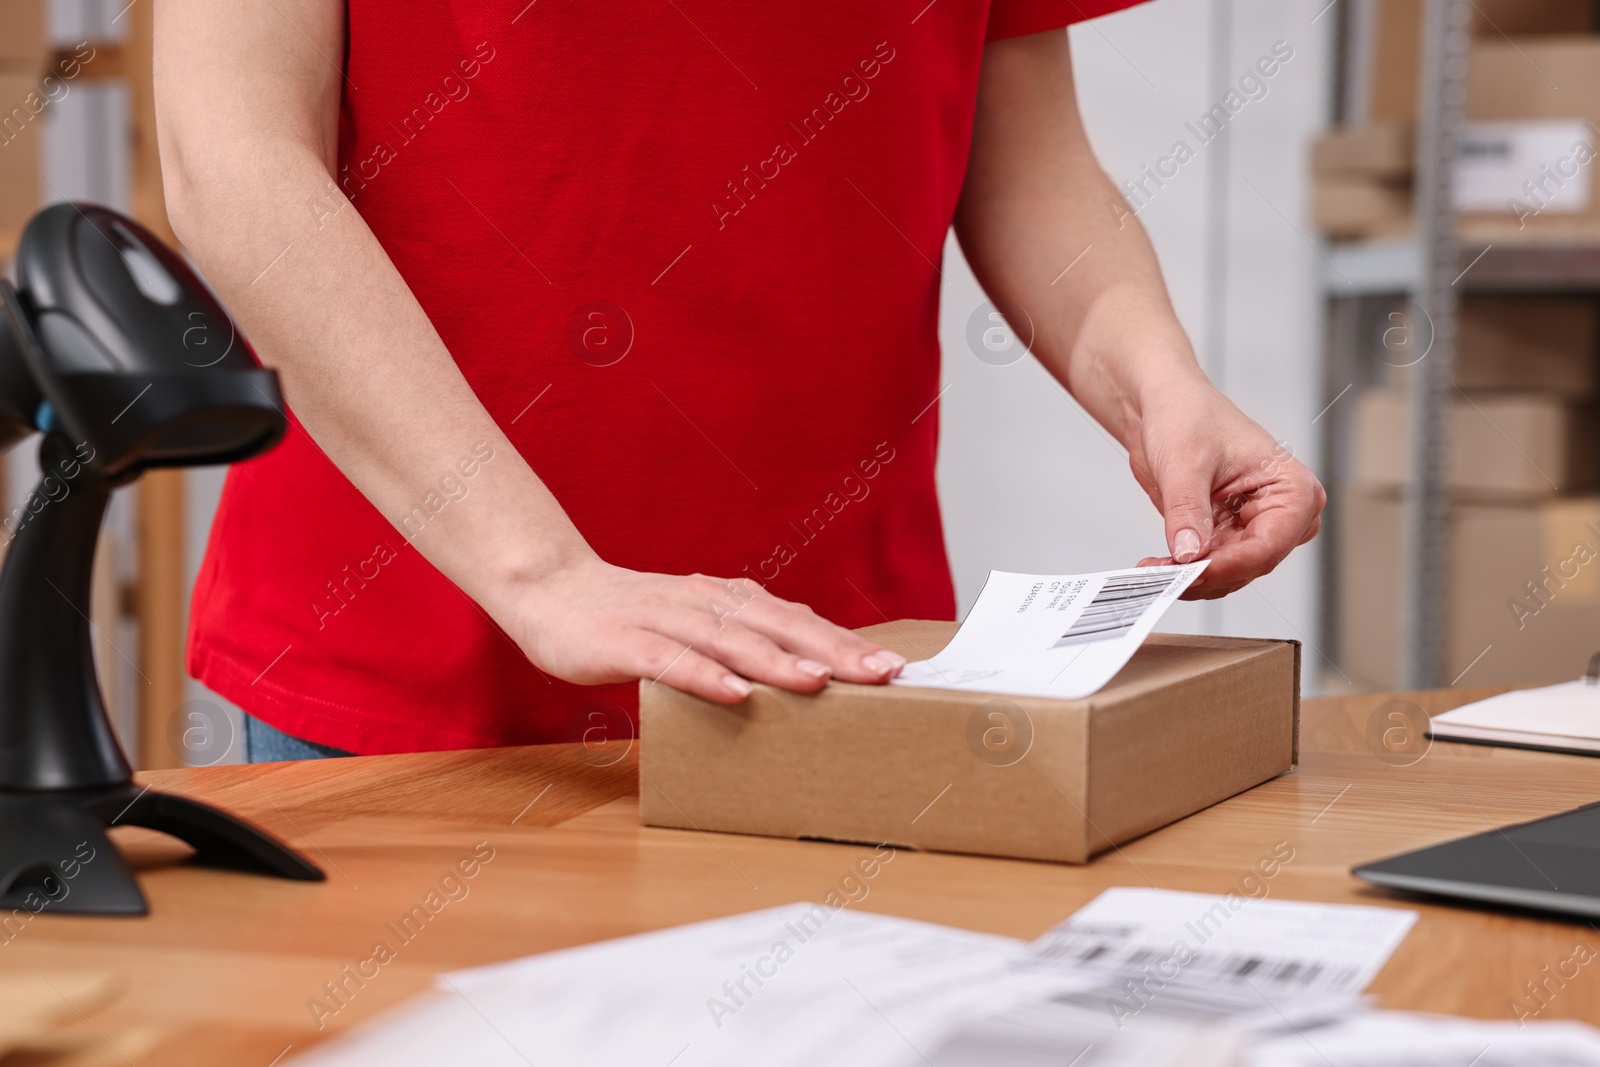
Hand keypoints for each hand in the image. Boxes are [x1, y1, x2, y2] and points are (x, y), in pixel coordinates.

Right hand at [502, 558, 907, 702]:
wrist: (549, 590)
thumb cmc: (631, 619)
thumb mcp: (694, 626)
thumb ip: (740, 643)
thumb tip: (803, 675)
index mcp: (727, 599)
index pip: (797, 620)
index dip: (845, 641)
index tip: (893, 666)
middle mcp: (704, 602)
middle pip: (778, 625)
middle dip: (832, 650)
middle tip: (882, 675)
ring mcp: (664, 619)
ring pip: (730, 641)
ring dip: (777, 661)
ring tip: (820, 683)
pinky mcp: (625, 641)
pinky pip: (671, 662)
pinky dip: (705, 677)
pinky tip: (737, 696)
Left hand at [1126, 380, 1324, 599]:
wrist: (1164, 407)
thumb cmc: (1188, 415)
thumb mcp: (1184, 462)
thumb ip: (1188, 510)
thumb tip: (1189, 554)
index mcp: (1292, 488)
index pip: (1269, 544)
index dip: (1230, 564)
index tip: (1192, 572)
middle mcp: (1282, 514)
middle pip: (1251, 565)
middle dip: (1207, 574)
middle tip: (1163, 575)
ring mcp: (1254, 528)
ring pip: (1231, 573)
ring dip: (1191, 577)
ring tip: (1153, 569)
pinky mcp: (1227, 536)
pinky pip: (1211, 567)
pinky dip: (1185, 571)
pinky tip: (1158, 566)